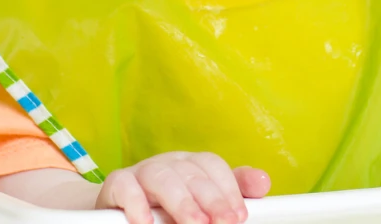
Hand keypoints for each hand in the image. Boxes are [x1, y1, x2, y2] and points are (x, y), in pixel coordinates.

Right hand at [95, 151, 270, 223]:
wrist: (119, 208)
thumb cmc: (167, 206)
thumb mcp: (201, 200)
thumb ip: (230, 192)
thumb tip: (263, 182)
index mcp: (191, 163)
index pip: (213, 165)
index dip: (228, 188)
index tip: (239, 215)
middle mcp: (168, 162)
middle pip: (192, 173)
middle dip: (211, 199)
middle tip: (224, 223)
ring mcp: (142, 171)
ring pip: (162, 177)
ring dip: (181, 202)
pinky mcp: (117, 183)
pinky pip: (126, 187)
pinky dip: (136, 203)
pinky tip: (146, 221)